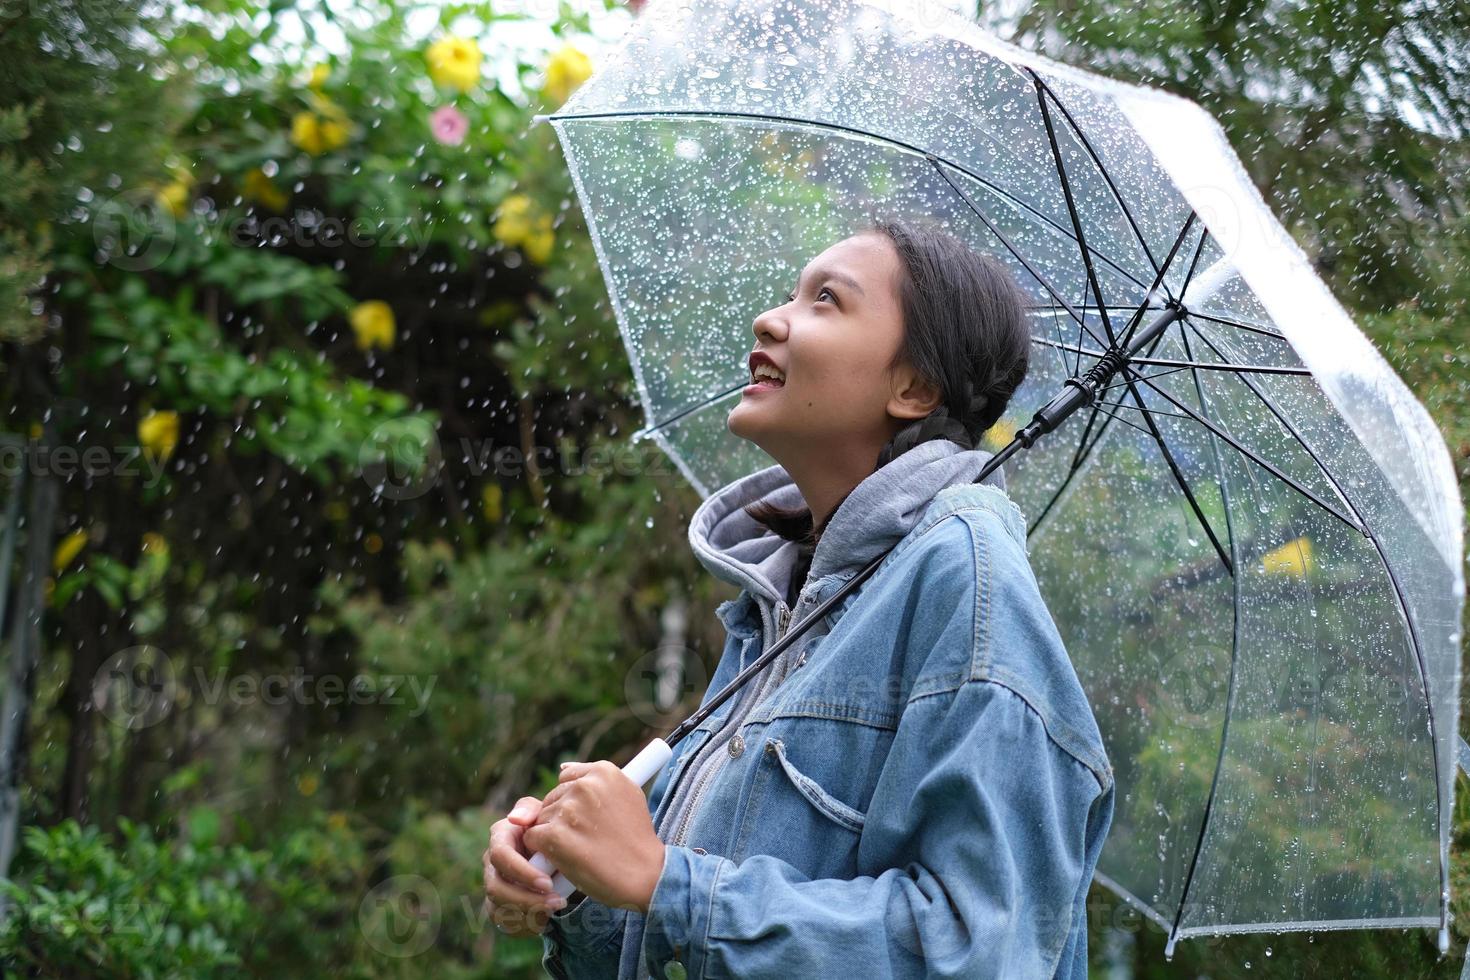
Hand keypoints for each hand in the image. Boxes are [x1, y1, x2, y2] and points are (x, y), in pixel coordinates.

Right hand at [483, 795, 565, 936]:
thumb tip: (516, 819)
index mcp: (500, 837)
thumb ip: (529, 810)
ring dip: (529, 913)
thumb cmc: (548, 828)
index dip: (521, 873)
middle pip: (496, 889)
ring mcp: (493, 885)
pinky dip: (526, 925)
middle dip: (526, 899)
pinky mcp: (498, 906)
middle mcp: (491, 863)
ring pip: (499, 909)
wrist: (553, 850)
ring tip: (557, 908)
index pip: (500, 857)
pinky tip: (546, 920)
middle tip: (558, 902)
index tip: (547, 884)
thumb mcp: (543, 813)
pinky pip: (506, 924)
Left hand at [522, 760, 666, 913]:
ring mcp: (568, 810)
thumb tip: (562, 768)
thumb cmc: (635, 839)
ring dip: (552, 835)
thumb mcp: (628, 795)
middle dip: (561, 818)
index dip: (574, 801)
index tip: (589, 819)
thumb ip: (595, 779)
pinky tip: (563, 858)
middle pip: (552, 798)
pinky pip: (532, 837)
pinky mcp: (554, 835)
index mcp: (603, 772)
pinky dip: (542, 850)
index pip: (567, 778)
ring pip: (541, 818)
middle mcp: (585, 786)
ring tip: (580, 850)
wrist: (644, 875)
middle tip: (587, 838)